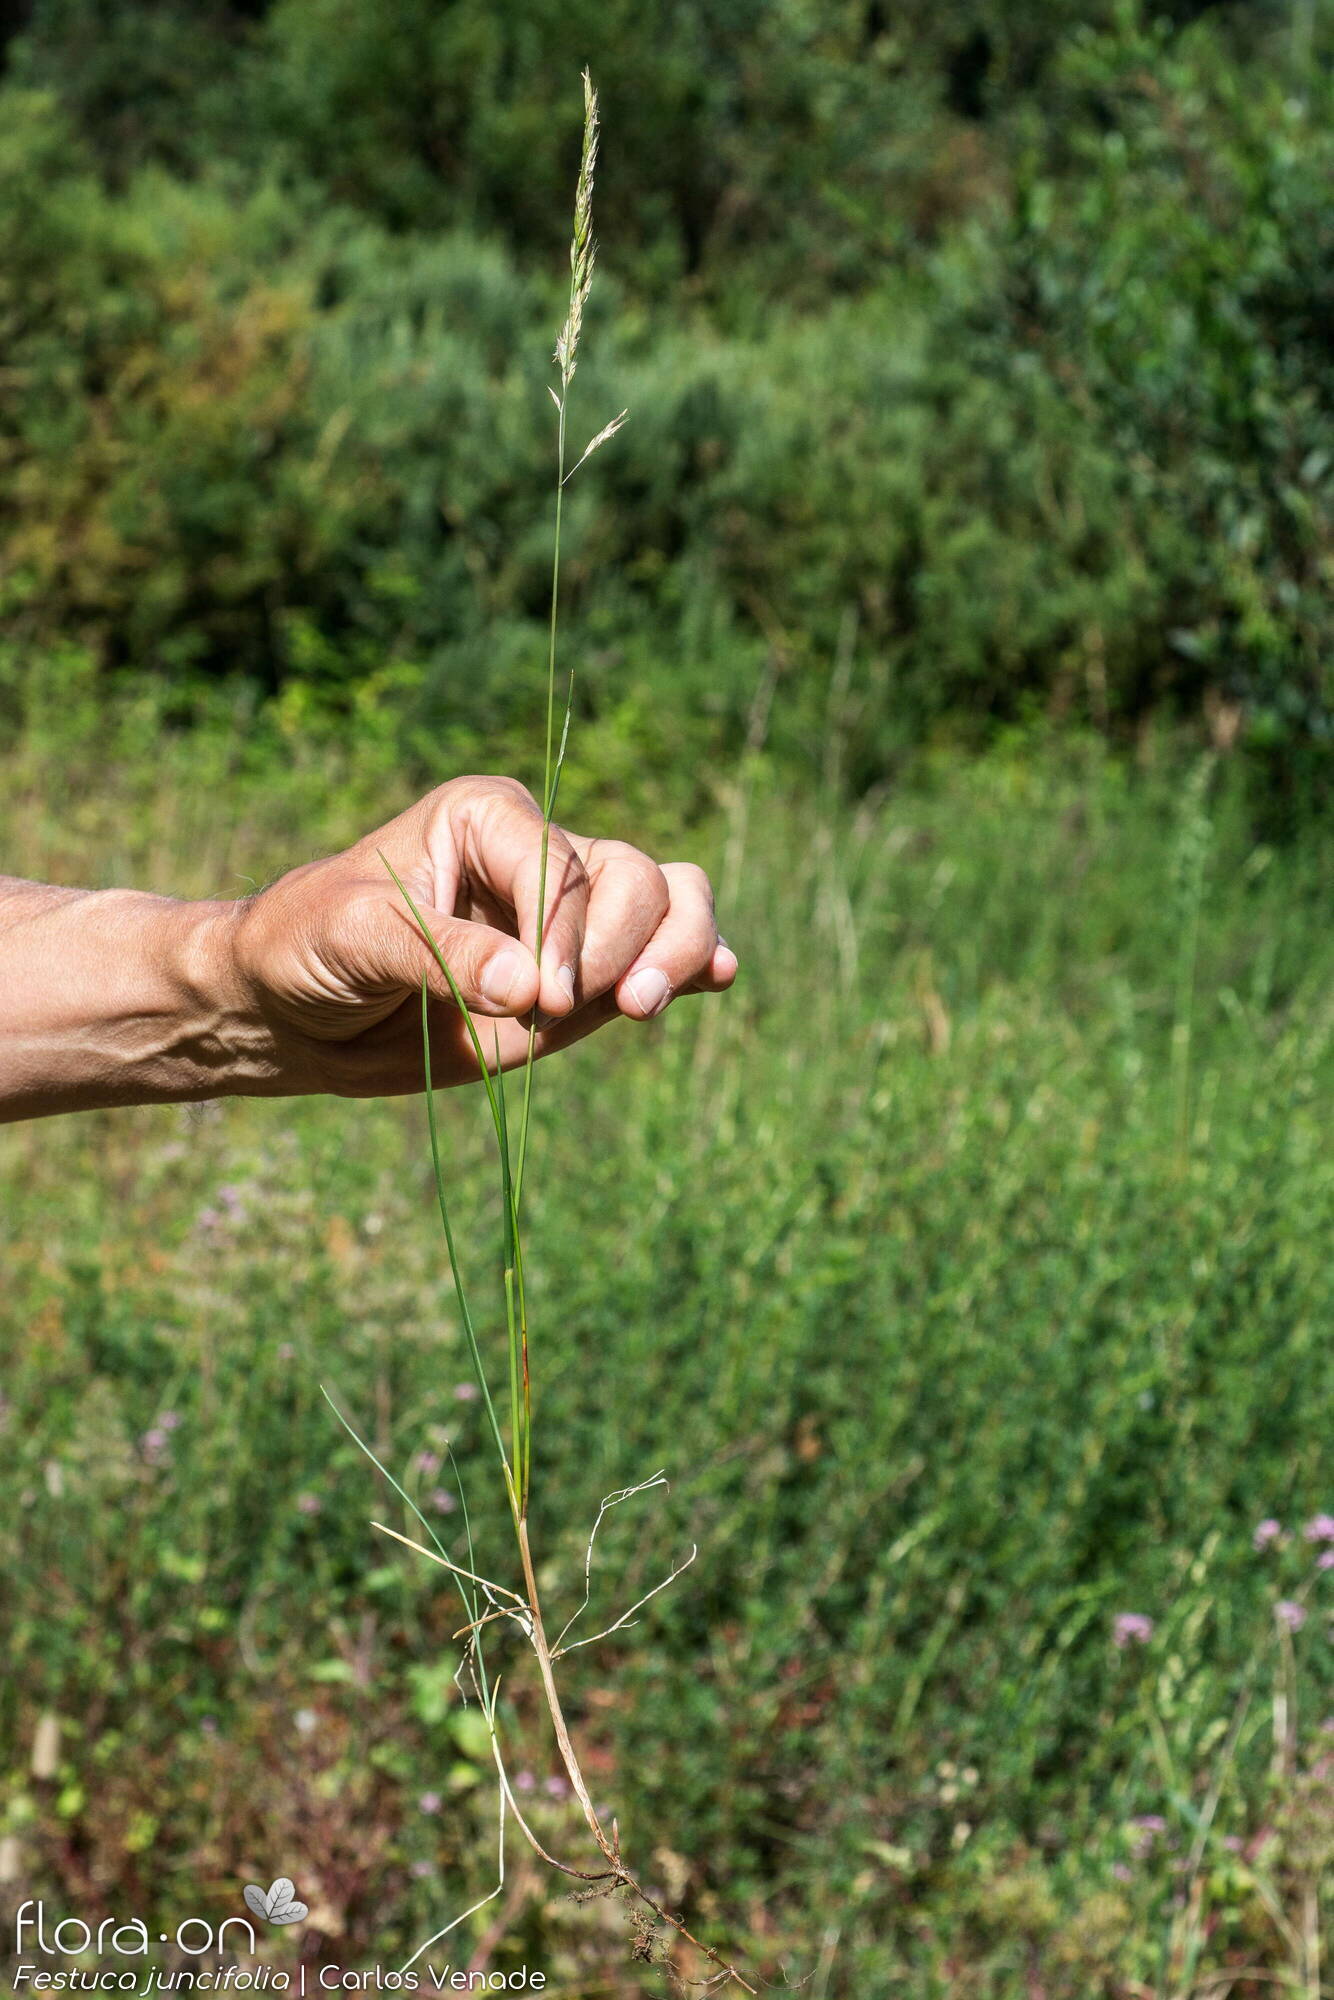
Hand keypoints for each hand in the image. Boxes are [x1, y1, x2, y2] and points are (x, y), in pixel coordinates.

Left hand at [228, 775, 737, 1095]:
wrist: (299, 1009)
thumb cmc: (310, 948)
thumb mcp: (357, 938)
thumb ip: (443, 956)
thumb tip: (531, 988)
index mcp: (486, 817)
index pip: (562, 864)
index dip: (565, 932)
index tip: (541, 1000)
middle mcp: (539, 854)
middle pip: (635, 879)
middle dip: (624, 946)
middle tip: (584, 1010)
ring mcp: (569, 917)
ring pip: (667, 904)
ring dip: (675, 953)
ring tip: (643, 1006)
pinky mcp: (582, 972)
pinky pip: (662, 948)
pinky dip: (695, 963)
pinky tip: (715, 980)